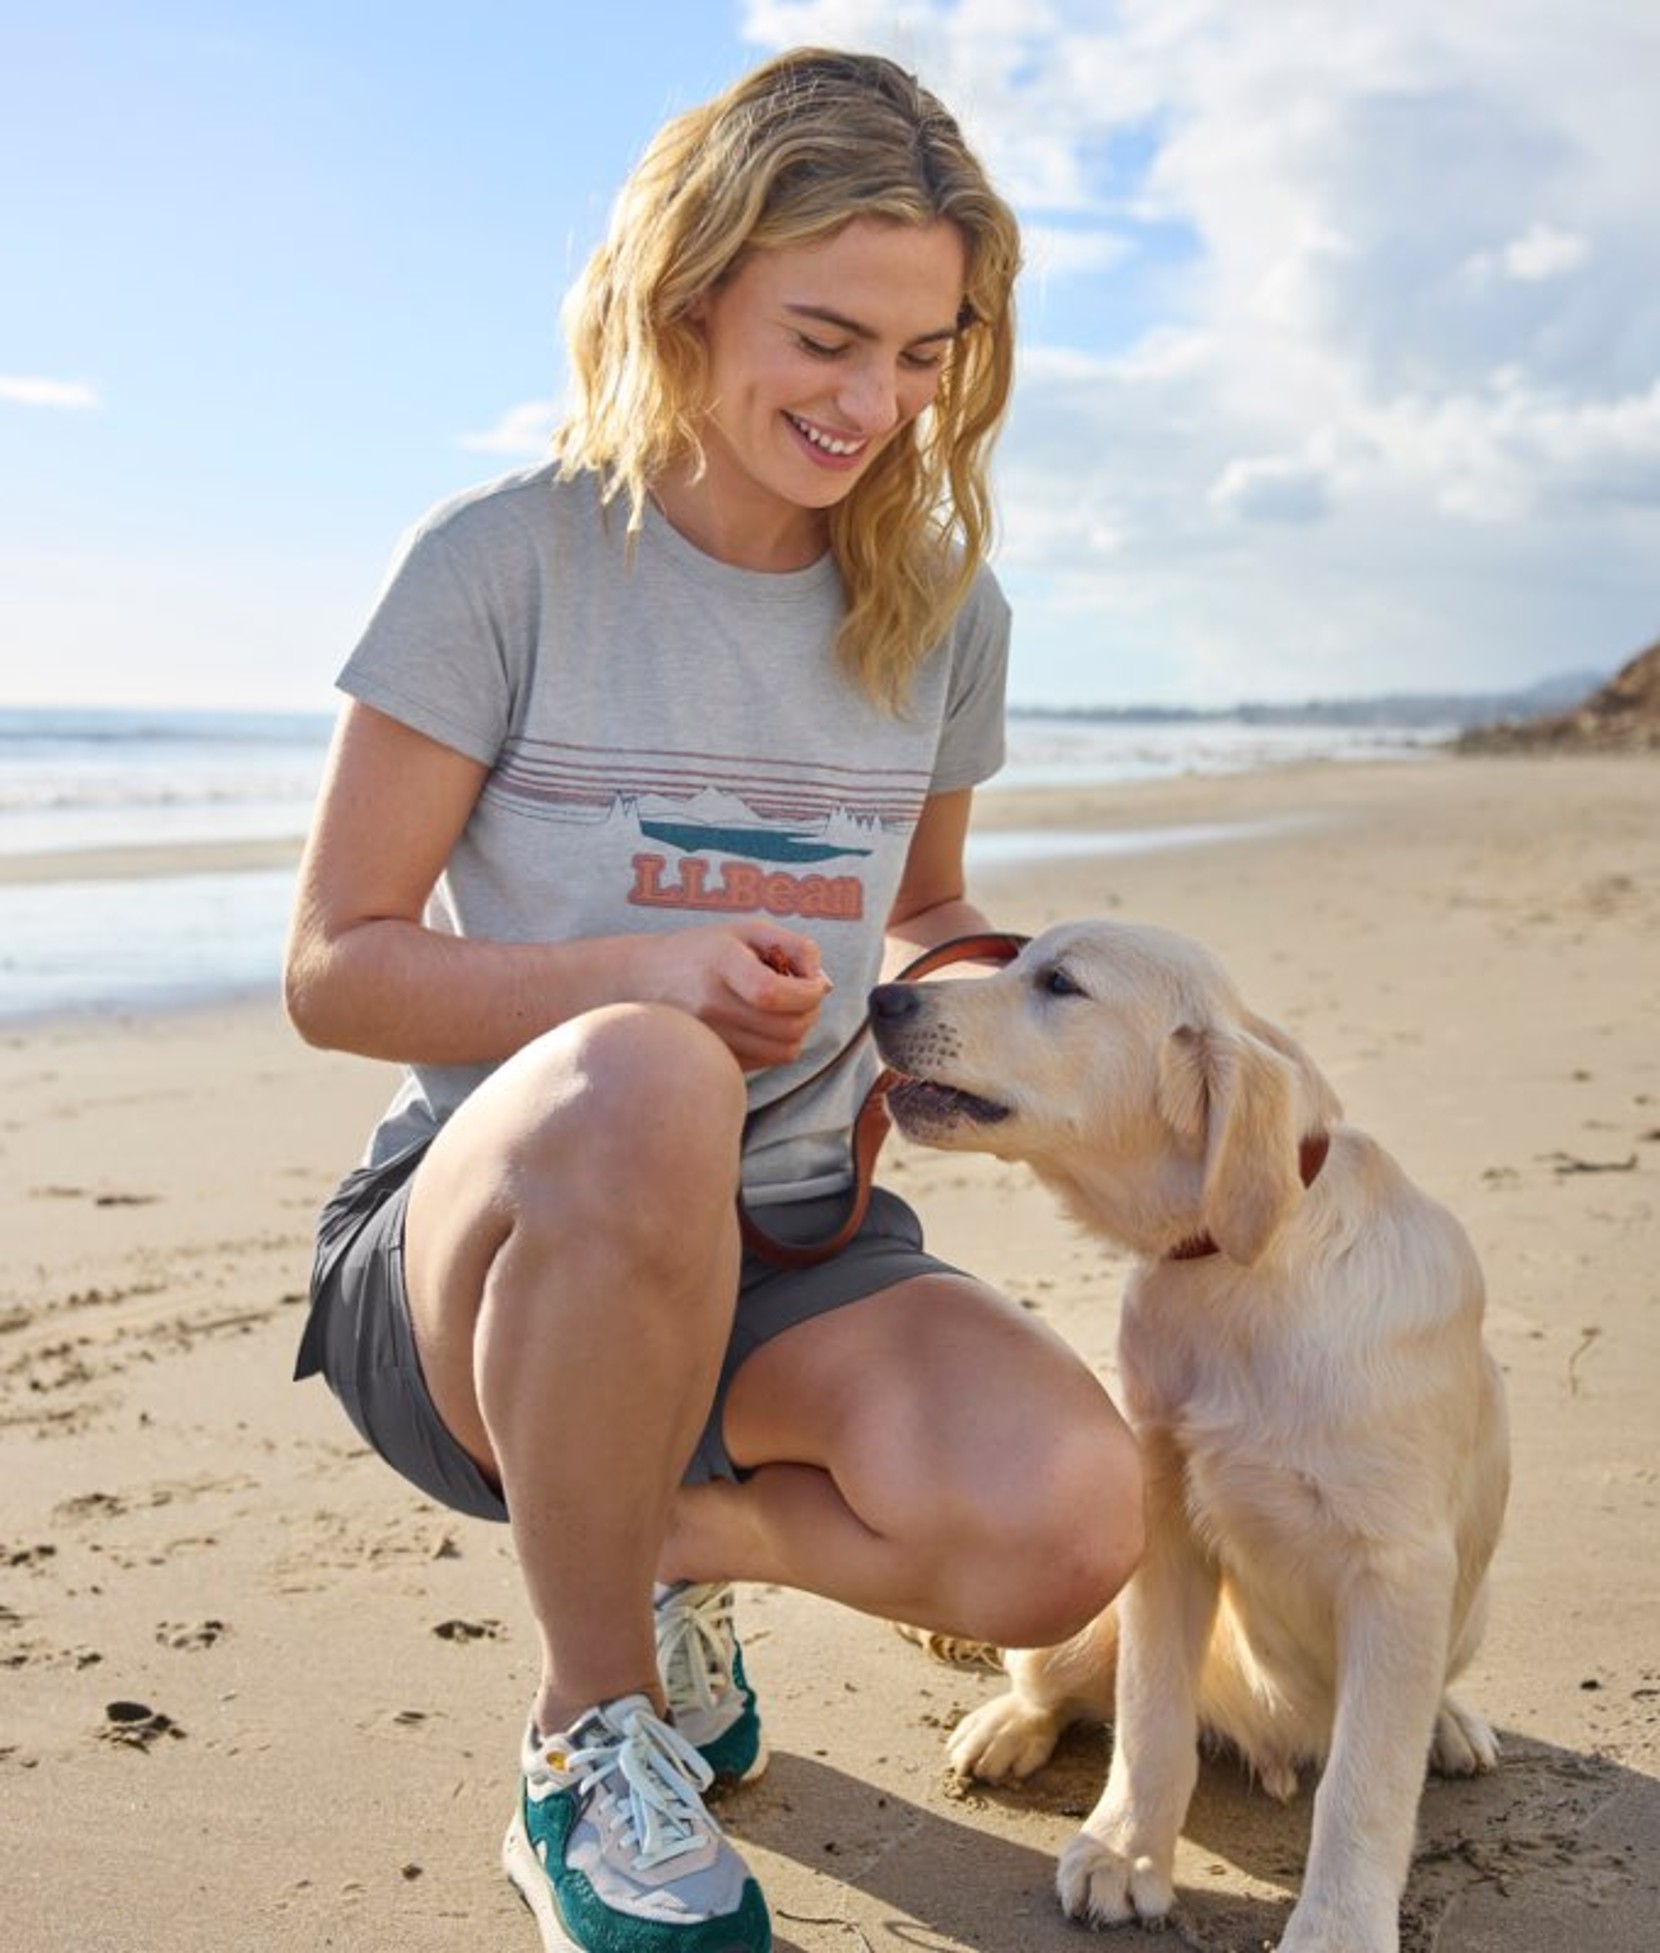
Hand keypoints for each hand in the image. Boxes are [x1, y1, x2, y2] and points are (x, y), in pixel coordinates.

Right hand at [632, 922, 832, 1069]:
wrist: (643, 980)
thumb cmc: (704, 950)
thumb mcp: (748, 931)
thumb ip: (796, 946)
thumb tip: (823, 983)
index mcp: (719, 963)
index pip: (774, 993)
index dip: (808, 992)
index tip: (813, 984)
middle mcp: (710, 1005)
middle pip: (788, 1028)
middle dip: (810, 1012)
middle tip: (804, 995)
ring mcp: (709, 1037)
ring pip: (783, 1051)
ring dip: (797, 1031)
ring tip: (784, 1009)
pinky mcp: (712, 1057)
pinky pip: (766, 1062)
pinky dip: (776, 1044)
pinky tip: (763, 1023)